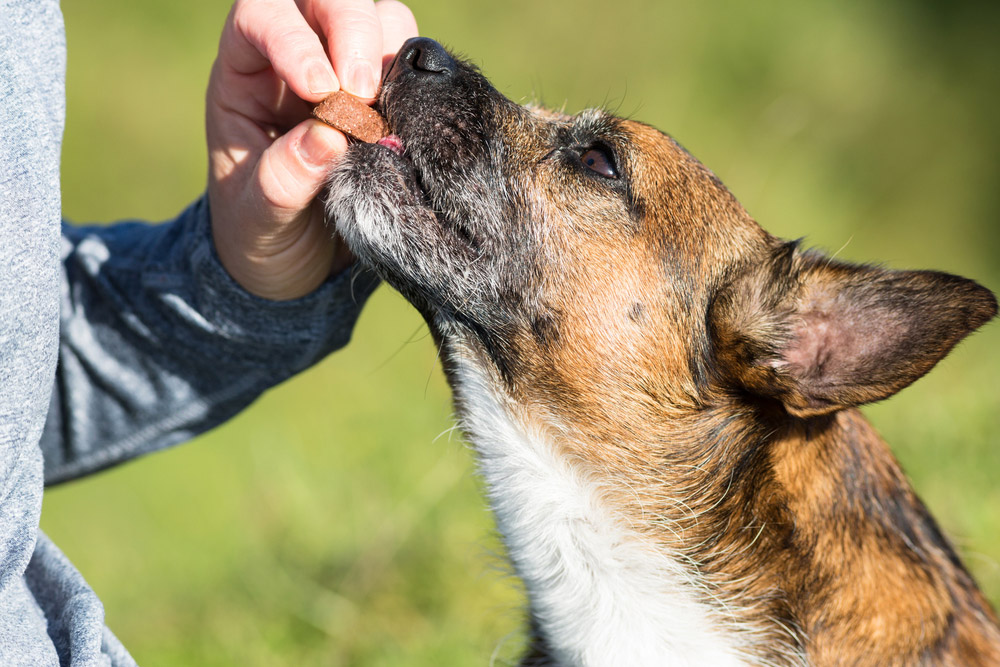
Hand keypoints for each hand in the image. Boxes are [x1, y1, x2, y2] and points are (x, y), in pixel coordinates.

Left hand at [207, 0, 416, 299]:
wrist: (294, 262)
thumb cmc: (260, 233)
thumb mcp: (257, 219)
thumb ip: (282, 181)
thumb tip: (328, 138)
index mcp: (244, 74)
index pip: (262, 16)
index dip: (293, 39)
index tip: (324, 92)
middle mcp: (296, 56)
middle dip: (351, 28)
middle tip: (366, 92)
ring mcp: (347, 70)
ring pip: (380, 17)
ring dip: (390, 54)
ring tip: (385, 118)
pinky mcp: (390, 95)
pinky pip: (414, 64)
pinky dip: (419, 86)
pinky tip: (409, 127)